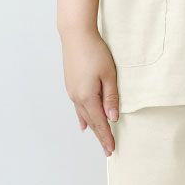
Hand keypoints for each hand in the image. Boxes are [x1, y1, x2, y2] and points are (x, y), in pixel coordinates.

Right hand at [61, 29, 118, 156]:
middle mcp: (77, 97)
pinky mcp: (71, 84)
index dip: (106, 136)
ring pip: (84, 114)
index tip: (112, 148)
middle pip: (91, 121)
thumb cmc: (94, 51)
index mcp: (87, 96)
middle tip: (108, 148)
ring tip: (98, 138)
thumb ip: (111, 96)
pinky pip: (78, 106)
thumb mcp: (109, 73)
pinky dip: (82, 116)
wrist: (76, 35)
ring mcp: (72, 91)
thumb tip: (112, 117)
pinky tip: (83, 123)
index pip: (100, 122)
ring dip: (92, 126)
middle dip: (100, 135)